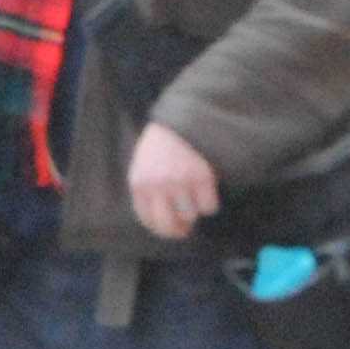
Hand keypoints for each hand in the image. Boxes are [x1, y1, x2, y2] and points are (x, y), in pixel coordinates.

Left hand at [126, 122, 219, 241]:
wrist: (186, 119)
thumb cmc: (164, 145)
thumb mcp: (145, 164)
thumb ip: (147, 190)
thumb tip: (161, 223)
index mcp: (138, 182)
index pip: (147, 219)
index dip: (162, 229)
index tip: (173, 229)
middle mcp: (156, 184)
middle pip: (167, 224)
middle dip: (179, 229)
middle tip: (187, 227)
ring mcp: (179, 181)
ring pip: (190, 215)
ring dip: (195, 207)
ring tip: (194, 190)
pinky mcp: (201, 177)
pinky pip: (209, 206)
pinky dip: (210, 201)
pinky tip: (207, 186)